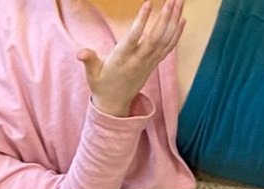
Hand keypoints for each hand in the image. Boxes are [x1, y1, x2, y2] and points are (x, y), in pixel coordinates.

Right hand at [77, 0, 185, 116]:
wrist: (114, 104)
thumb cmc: (102, 85)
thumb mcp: (92, 74)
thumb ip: (88, 61)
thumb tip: (80, 53)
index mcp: (122, 60)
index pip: (134, 38)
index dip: (141, 21)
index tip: (148, 3)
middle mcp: (138, 61)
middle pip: (156, 38)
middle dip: (165, 18)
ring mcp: (148, 63)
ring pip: (165, 40)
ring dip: (174, 20)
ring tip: (179, 2)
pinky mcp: (154, 64)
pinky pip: (168, 48)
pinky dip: (177, 33)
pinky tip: (182, 19)